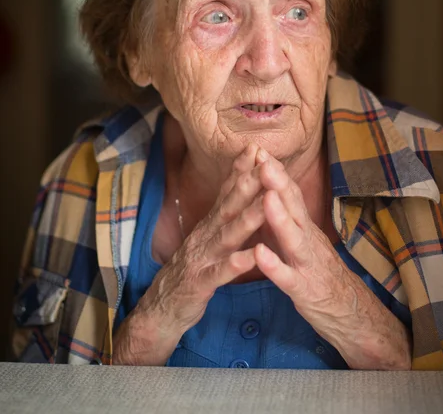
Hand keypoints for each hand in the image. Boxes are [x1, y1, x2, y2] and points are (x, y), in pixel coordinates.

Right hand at [113, 143, 266, 364]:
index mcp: (210, 225)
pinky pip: (219, 274)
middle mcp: (204, 236)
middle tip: (265, 164)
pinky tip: (251, 257)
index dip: (241, 170)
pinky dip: (235, 264)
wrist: (161, 309)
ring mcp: (201, 259)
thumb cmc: (193, 270)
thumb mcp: (207, 239)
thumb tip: (239, 189)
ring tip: (265, 203)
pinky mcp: (199, 284)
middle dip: (248, 184)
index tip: (257, 148)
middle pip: (228, 206)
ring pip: (226, 236)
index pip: (226, 192)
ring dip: (247, 219)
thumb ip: (223, 216)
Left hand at [253, 151, 411, 369]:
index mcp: (305, 228)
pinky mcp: (305, 291)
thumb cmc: (320, 274)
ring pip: (293, 238)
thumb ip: (287, 221)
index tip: (259, 150)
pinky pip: (288, 278)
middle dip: (277, 183)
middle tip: (263, 159)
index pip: (291, 195)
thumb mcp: (303, 243)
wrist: (351, 313)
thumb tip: (268, 193)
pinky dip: (274, 265)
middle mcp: (309, 240)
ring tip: (266, 197)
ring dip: (279, 217)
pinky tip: (259, 254)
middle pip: (294, 208)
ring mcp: (308, 264)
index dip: (276, 173)